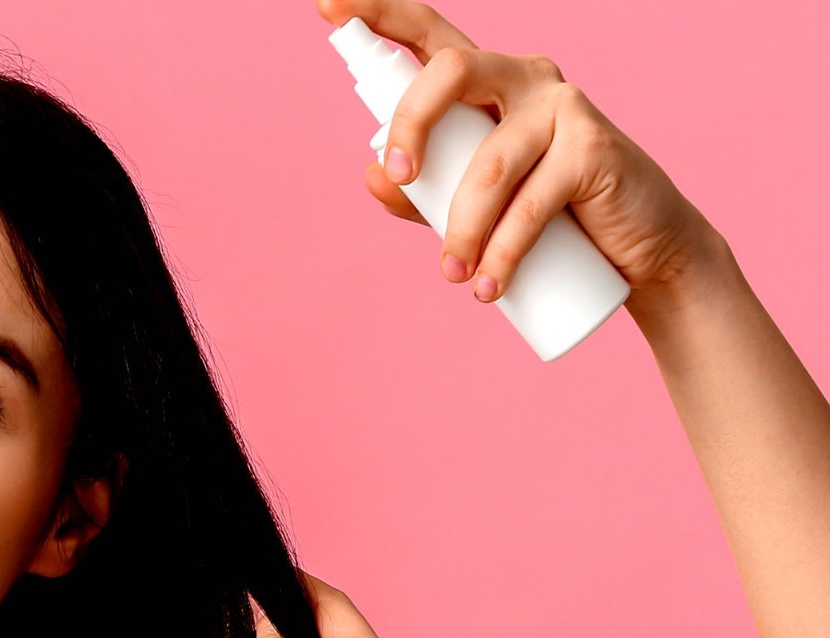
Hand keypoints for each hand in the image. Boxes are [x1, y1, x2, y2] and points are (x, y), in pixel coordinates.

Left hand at [315, 0, 727, 312]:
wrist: (631, 250)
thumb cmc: (543, 221)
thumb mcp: (467, 208)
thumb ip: (419, 194)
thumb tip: (374, 176)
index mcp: (484, 84)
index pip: (429, 38)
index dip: (380, 15)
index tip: (328, 5)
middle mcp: (522, 78)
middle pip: (451, 72)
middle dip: (411, 124)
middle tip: (400, 179)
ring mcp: (561, 106)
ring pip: (487, 162)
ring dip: (461, 229)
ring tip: (456, 277)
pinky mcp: (592, 147)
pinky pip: (529, 204)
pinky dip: (503, 252)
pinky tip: (490, 287)